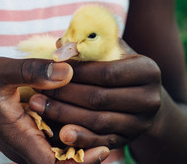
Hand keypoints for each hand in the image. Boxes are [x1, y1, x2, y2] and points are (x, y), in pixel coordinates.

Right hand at [0, 57, 108, 163]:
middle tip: (110, 129)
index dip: (80, 163)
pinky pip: (53, 141)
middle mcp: (24, 147)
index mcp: (18, 137)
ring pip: (60, 153)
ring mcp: (26, 143)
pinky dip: (70, 130)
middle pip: (62, 163)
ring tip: (102, 119)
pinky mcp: (28, 135)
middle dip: (88, 151)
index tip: (102, 148)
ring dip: (81, 140)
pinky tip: (82, 110)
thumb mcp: (0, 71)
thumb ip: (32, 71)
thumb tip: (68, 71)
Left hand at [29, 40, 161, 149]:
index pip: (107, 72)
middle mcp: (150, 99)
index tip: (51, 69)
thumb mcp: (110, 52)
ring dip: (64, 115)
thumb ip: (89, 46)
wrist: (139, 97)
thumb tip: (60, 45)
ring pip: (98, 121)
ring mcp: (140, 123)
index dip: (77, 72)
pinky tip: (60, 132)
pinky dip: (80, 138)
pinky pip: (101, 142)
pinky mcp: (128, 140)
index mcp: (148, 71)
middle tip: (37, 89)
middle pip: (100, 98)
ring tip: (38, 106)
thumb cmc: (118, 68)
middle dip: (64, 94)